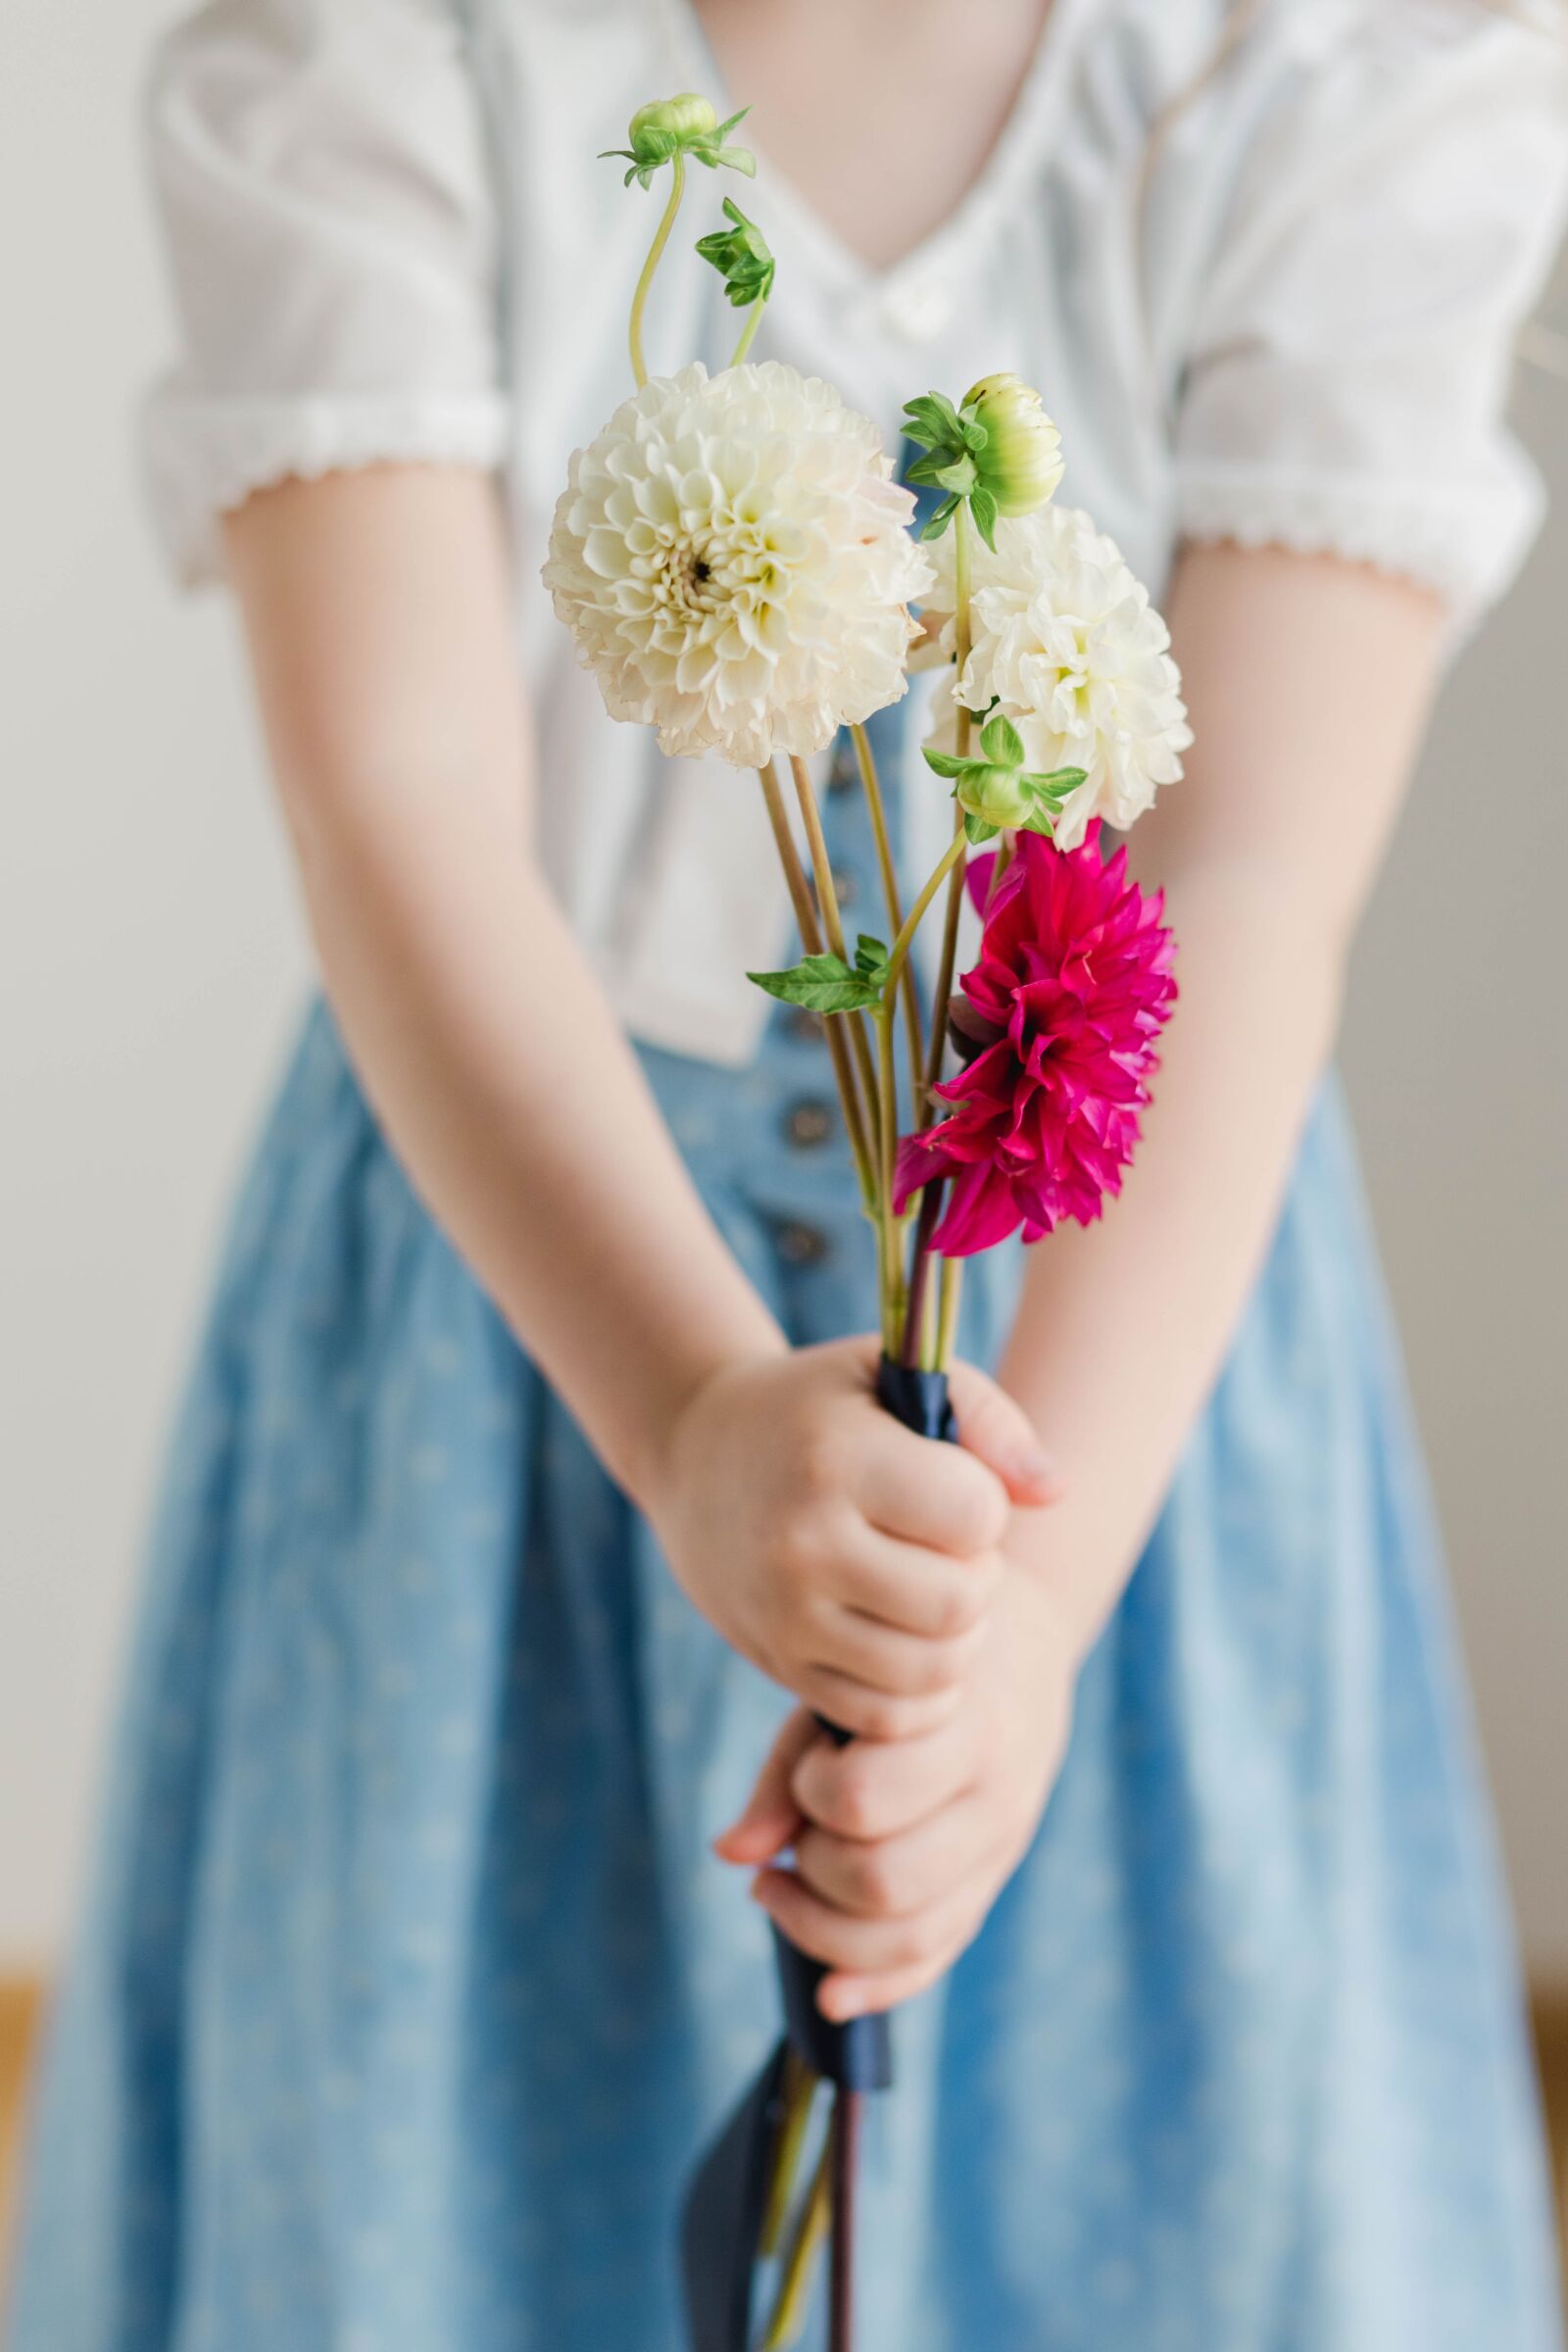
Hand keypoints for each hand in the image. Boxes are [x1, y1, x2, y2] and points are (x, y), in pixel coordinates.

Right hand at [647, 1336, 1057, 1737]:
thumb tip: (1055, 1494)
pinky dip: (922, 1690)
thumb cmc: (822, 1411)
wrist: (700, 1457)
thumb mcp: (894, 1374)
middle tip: (950, 1548)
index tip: (949, 1483)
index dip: (984, 1502)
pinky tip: (912, 1639)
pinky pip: (887, 1717)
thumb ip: (989, 1419)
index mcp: (838, 1460)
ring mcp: (788, 1616)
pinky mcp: (783, 1667)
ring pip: (933, 1671)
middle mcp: (804, 1544)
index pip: (976, 1516)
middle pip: (961, 1603)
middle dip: (980, 1576)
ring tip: (933, 1590)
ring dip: (958, 1637)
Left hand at [715, 1561, 1076, 2012]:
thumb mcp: (850, 1690)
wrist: (1021, 1648)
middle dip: (814, 1870)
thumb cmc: (911, 1669)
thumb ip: (786, 1767)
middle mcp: (994, 1797)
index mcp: (961, 1727)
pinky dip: (875, 1984)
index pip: (863, 1797)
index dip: (811, 1793)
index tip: (811, 1767)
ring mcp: (1001, 1850)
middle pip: (883, 1881)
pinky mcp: (992, 1883)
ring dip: (824, 1930)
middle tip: (793, 1837)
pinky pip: (935, 1957)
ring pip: (910, 1935)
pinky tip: (827, 1992)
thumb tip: (730, 1856)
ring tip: (780, 1888)